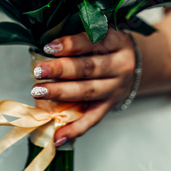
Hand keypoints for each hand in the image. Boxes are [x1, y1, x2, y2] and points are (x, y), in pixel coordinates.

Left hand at [32, 29, 135, 144]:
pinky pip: (92, 119)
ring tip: (38, 91)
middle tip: (38, 71)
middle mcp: (121, 66)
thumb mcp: (100, 35)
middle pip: (89, 68)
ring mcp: (116, 88)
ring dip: (61, 93)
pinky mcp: (110, 106)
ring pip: (88, 91)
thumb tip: (47, 44)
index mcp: (117, 42)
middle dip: (60, 70)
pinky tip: (57, 135)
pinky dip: (74, 129)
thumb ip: (79, 37)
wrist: (132, 65)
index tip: (48, 47)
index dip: (71, 44)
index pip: (94, 41)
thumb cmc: (107, 46)